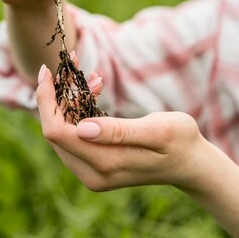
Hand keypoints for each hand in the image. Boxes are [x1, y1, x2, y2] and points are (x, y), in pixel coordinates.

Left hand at [36, 65, 206, 192]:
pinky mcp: (95, 165)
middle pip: (54, 130)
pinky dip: (79, 109)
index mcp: (103, 164)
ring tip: (95, 77)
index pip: (55, 132)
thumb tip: (81, 128)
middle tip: (75, 64)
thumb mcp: (156, 130)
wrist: (192, 164)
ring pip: (63, 131)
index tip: (47, 70)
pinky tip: (96, 89)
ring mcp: (91, 172)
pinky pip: (74, 134)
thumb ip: (119, 131)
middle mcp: (91, 173)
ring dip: (70, 100)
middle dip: (58, 95)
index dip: (46, 100)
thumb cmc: (180, 141)